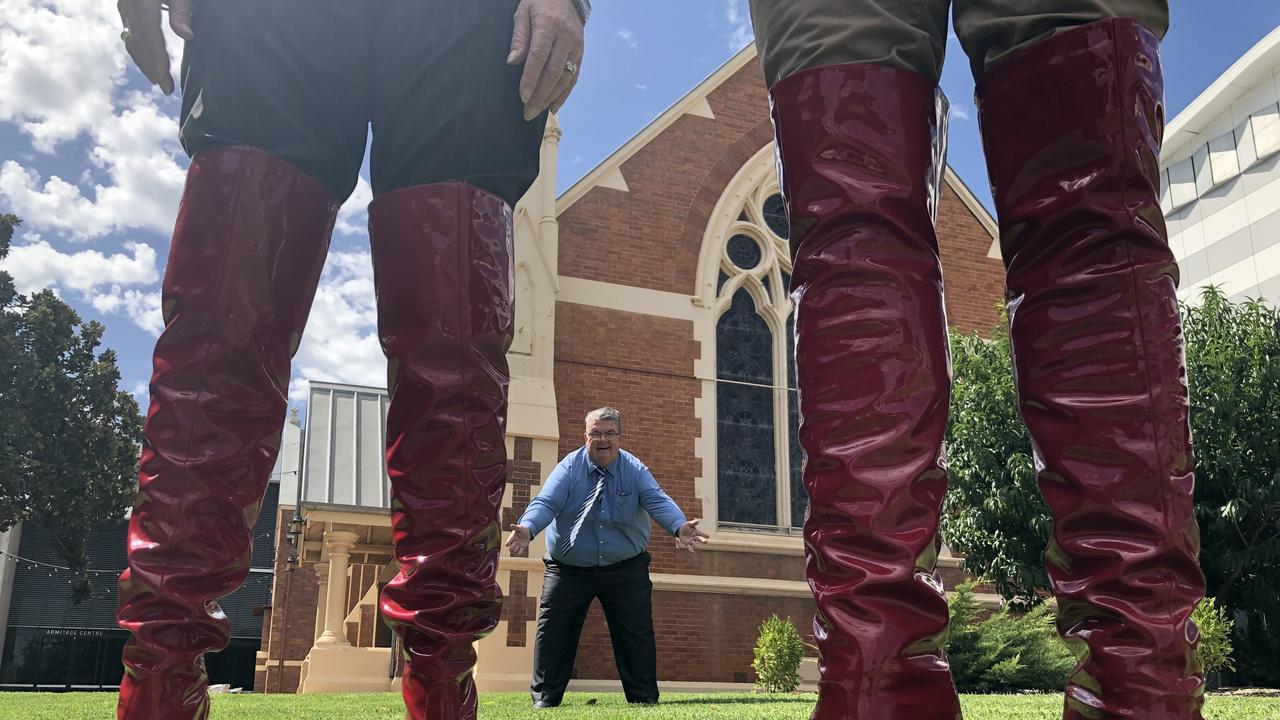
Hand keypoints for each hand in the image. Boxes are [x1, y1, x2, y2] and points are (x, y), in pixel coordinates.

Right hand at [117, 0, 193, 95]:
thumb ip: (181, 10)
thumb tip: (187, 37)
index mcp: (144, 5)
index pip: (152, 42)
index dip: (158, 65)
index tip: (165, 85)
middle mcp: (130, 7)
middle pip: (139, 44)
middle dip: (150, 67)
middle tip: (163, 87)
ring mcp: (125, 4)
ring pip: (130, 37)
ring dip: (142, 58)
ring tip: (155, 75)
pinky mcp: (125, 1)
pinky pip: (129, 28)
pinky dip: (135, 43)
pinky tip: (142, 52)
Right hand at [505, 523, 531, 554]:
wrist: (528, 532)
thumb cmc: (522, 529)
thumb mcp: (520, 528)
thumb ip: (515, 527)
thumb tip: (511, 525)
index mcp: (512, 537)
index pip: (509, 540)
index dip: (508, 542)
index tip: (506, 544)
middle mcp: (514, 542)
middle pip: (510, 548)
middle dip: (512, 547)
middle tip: (516, 543)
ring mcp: (517, 545)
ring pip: (514, 551)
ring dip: (516, 549)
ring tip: (519, 546)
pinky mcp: (521, 548)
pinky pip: (519, 553)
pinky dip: (520, 552)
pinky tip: (521, 548)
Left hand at [507, 0, 583, 119]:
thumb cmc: (540, 3)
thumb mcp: (523, 12)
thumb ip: (519, 37)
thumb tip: (512, 61)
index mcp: (549, 26)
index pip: (539, 57)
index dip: (531, 78)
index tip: (523, 96)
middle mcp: (565, 38)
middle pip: (553, 72)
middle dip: (540, 95)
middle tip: (528, 112)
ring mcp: (576, 48)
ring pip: (565, 78)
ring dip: (551, 98)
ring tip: (538, 112)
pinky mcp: (581, 54)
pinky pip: (574, 77)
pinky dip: (564, 94)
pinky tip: (553, 106)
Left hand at [675, 519, 709, 552]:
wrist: (680, 530)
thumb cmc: (686, 526)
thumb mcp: (689, 524)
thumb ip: (693, 523)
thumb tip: (697, 520)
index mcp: (697, 532)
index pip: (701, 534)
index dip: (705, 535)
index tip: (708, 536)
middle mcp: (695, 537)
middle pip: (700, 539)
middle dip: (703, 540)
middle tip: (706, 541)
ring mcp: (692, 541)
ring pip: (695, 543)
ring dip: (696, 544)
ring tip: (694, 543)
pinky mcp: (688, 543)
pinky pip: (690, 547)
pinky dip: (691, 549)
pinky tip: (692, 551)